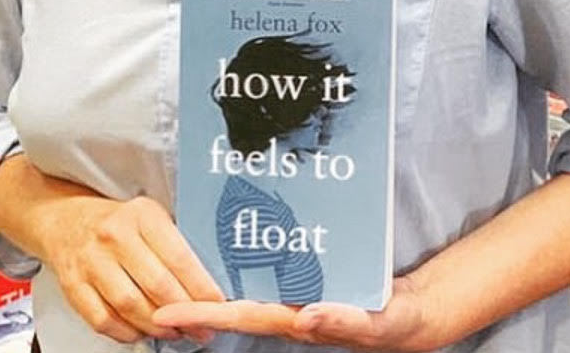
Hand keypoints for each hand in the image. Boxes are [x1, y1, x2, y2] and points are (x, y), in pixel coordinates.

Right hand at [44, 194, 224, 345]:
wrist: (65, 219)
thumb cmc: (117, 222)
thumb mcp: (149, 216)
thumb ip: (174, 243)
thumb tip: (207, 282)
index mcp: (141, 215)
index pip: (179, 257)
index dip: (201, 287)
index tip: (217, 304)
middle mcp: (115, 236)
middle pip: (157, 285)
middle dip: (184, 313)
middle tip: (201, 328)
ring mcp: (91, 261)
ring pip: (131, 306)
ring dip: (158, 326)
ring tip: (174, 332)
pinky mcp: (73, 285)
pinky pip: (103, 320)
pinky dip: (125, 332)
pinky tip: (140, 331)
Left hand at [152, 271, 438, 349]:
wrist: (415, 313)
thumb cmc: (396, 321)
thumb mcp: (378, 323)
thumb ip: (344, 321)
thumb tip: (305, 318)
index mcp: (301, 319)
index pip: (245, 316)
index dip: (206, 314)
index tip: (168, 315)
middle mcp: (292, 309)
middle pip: (235, 305)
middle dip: (196, 303)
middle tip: (154, 298)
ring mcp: (298, 297)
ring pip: (248, 290)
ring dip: (215, 284)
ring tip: (179, 266)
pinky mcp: (309, 281)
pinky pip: (270, 275)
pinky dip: (247, 264)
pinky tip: (232, 246)